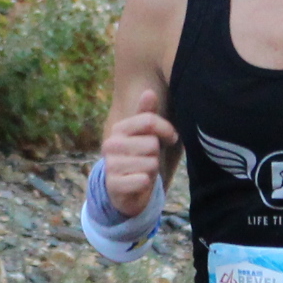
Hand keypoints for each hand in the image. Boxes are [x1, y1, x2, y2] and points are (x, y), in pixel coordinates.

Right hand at [99, 87, 177, 219]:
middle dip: (156, 154)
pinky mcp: (113, 185)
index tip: (172, 138)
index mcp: (119, 129)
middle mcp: (111, 144)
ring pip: (151, 163)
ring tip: (142, 171)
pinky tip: (138, 183)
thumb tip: (149, 92)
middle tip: (148, 159)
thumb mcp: (146, 135)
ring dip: (151, 170)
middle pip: (152, 144)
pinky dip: (146, 183)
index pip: (149, 121)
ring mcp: (110, 165)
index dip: (167, 130)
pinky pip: (143, 180)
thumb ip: (147, 114)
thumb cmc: (139, 157)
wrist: (125, 190)